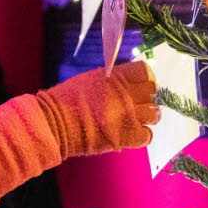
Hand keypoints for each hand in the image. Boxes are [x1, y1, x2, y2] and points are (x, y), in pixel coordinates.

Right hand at [38, 61, 158, 156]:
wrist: (53, 124)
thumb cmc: (66, 101)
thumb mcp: (90, 80)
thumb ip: (112, 80)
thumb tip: (129, 84)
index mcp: (115, 77)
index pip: (145, 71)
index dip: (146, 79)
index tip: (141, 86)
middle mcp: (125, 93)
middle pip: (153, 91)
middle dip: (146, 97)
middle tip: (136, 104)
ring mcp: (127, 115)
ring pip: (154, 113)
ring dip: (145, 117)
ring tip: (133, 120)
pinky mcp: (126, 136)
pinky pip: (147, 135)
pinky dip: (141, 135)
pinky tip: (130, 134)